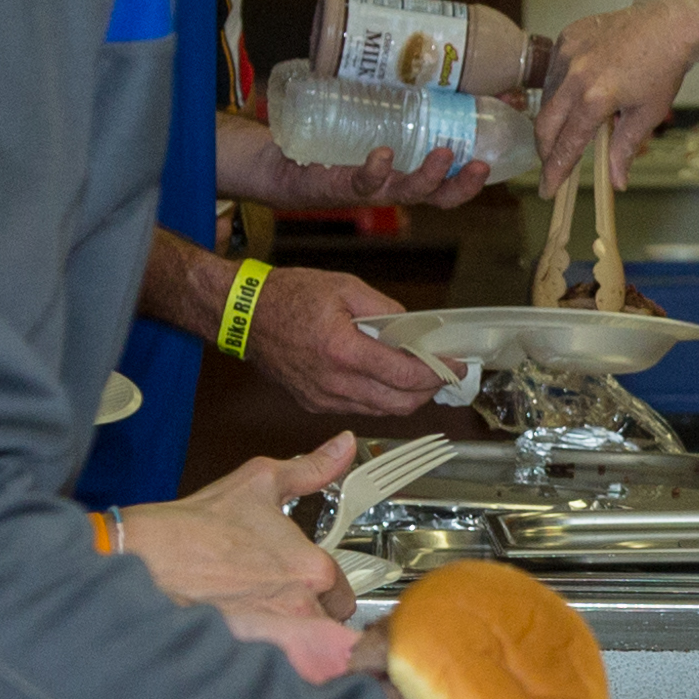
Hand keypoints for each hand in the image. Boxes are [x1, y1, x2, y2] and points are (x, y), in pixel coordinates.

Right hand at [109, 437, 356, 679]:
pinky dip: (278, 658)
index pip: (343, 588)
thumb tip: (342, 447)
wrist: (152, 556)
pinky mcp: (248, 652)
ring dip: (304, 638)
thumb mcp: (262, 481)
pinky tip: (259, 641)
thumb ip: (312, 468)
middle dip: (319, 611)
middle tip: (290, 595)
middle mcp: (298, 607)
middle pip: (332, 623)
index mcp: (310, 569)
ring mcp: (274, 635)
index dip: (325, 581)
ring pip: (312, 649)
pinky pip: (283, 666)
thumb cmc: (200, 524)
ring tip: (275, 619)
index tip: (309, 577)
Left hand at [216, 122, 490, 214]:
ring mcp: (367, 188)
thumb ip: (394, 98)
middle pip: (438, 195)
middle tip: (481, 164)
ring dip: (428, 177)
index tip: (498, 143)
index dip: (479, 161)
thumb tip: (427, 63)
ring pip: (406, 191)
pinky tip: (382, 154)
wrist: (274, 161)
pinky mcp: (336, 185)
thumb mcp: (366, 116)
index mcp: (406, 171)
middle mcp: (392, 186)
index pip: (452, 176)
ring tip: (443, 154)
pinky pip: (361, 182)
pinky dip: (374, 169)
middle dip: (463, 185)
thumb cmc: (326, 138)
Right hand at [245, 266, 458, 419]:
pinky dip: (379, 399)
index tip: (456, 366)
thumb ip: (385, 310)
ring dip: (406, 399)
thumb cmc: (287, 296)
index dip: (438, 373)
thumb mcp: (344, 287)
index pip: (405, 375)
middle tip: (442, 374)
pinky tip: (385, 379)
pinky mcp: (314, 404)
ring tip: (419, 377)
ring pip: (381, 411)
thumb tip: (414, 328)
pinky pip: (358, 408)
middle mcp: (333, 382)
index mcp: (343, 351)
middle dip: (428, 391)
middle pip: (399, 404)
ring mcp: (322, 398)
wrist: (242, 314)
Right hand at [535, 0, 698, 189]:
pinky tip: (575, 95)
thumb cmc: (663, 70)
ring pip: (547, 97)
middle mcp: (575, 75)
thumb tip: (616, 183)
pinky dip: (559, 90)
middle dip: (545, 151)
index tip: (546, 190)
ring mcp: (567, 53)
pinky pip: (553, 72)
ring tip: (570, 128)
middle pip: (545, 124)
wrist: (668, 23)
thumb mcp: (647, 114)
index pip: (567, 144)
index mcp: (596, 98)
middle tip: (551, 166)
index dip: (555, 171)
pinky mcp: (566, 38)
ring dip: (553, 119)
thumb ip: (624, 149)